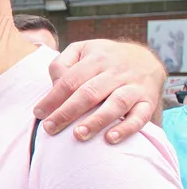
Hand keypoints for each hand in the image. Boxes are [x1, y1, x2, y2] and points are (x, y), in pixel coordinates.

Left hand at [35, 39, 164, 143]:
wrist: (147, 58)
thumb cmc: (104, 58)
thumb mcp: (82, 50)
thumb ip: (62, 63)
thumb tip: (54, 85)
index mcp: (97, 59)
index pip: (71, 80)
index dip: (53, 97)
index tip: (39, 113)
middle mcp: (116, 72)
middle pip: (90, 93)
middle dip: (68, 112)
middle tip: (50, 128)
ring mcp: (134, 86)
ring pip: (116, 104)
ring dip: (96, 121)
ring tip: (78, 135)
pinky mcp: (149, 101)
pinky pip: (140, 116)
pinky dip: (127, 128)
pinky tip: (111, 139)